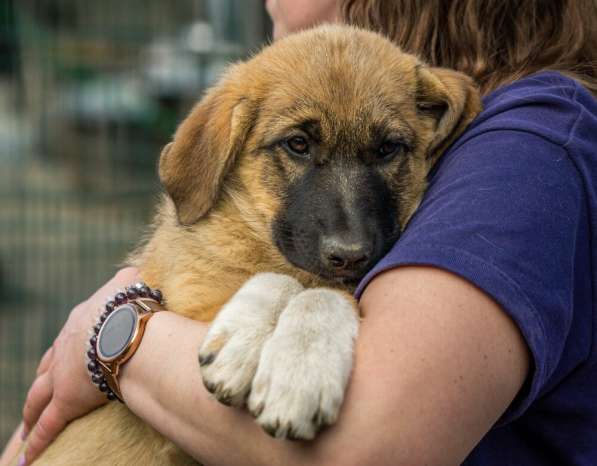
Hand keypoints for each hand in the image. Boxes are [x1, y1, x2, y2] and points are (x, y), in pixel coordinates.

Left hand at [20, 267, 139, 464]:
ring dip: (31, 410)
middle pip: (46, 368)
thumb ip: (133, 278)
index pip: (68, 340)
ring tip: (26, 423)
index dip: (65, 351)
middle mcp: (64, 347)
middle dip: (42, 380)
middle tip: (38, 393)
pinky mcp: (67, 400)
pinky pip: (49, 425)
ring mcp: (62, 374)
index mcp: (81, 321)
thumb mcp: (132, 281)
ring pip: (39, 396)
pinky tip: (27, 458)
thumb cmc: (132, 302)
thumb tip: (138, 273)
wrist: (125, 326)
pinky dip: (38, 442)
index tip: (66, 358)